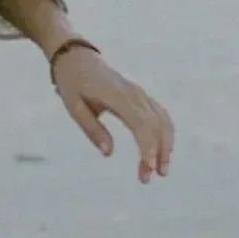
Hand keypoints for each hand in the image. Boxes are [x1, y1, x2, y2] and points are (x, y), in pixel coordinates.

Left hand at [52, 48, 173, 182]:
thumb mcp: (74, 107)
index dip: (147, 147)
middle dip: (157, 153)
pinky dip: (165, 134)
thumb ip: (92, 129)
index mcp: (118, 96)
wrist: (78, 58)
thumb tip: (109, 153)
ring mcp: (141, 94)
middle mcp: (135, 94)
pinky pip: (161, 116)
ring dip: (165, 146)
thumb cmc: (73, 83)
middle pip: (156, 126)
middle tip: (147, 179)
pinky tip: (163, 152)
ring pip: (163, 122)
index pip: (141, 124)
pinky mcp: (142, 97)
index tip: (148, 168)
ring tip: (160, 171)